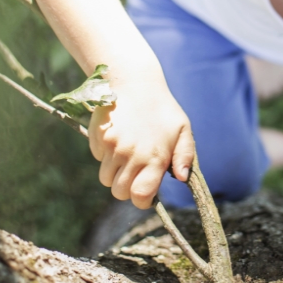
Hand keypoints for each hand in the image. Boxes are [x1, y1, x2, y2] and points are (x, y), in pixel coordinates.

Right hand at [88, 86, 195, 208]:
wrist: (134, 82)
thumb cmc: (163, 109)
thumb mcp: (182, 129)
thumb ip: (185, 156)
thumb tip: (182, 178)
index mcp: (154, 156)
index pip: (140, 196)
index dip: (142, 201)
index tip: (145, 195)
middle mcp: (131, 155)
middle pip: (119, 192)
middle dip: (128, 188)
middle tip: (137, 173)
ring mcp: (111, 147)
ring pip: (106, 179)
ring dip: (115, 173)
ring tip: (128, 155)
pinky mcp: (97, 138)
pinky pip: (98, 159)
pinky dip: (105, 156)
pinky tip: (118, 138)